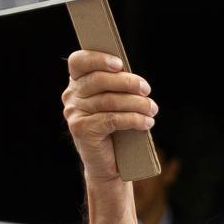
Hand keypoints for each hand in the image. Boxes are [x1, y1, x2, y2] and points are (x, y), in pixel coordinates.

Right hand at [61, 50, 155, 182]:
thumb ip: (118, 86)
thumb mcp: (116, 102)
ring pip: (109, 100)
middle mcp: (71, 96)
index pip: (79, 61)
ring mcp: (74, 113)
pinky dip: (133, 119)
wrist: (109, 164)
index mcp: (77, 83)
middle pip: (99, 80)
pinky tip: (146, 122)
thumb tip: (137, 81)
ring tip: (152, 109)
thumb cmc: (116, 128)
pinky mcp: (81, 129)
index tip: (119, 64)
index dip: (98, 58)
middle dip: (127, 82)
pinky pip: (112, 119)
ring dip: (136, 103)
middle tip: (146, 90)